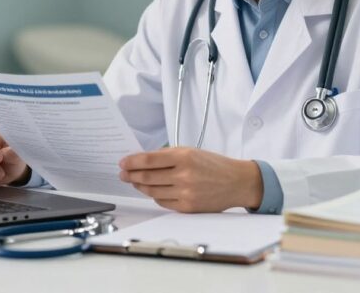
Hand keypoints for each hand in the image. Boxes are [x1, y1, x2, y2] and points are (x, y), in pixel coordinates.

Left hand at [119, 147, 263, 212]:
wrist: (236, 182)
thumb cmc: (213, 165)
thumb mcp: (191, 151)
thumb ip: (167, 155)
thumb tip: (142, 160)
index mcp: (184, 157)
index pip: (149, 160)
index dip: (132, 162)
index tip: (122, 163)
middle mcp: (183, 175)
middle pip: (147, 177)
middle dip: (131, 175)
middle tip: (123, 174)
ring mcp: (185, 193)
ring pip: (153, 191)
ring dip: (140, 186)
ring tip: (135, 182)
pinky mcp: (187, 207)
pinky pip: (163, 202)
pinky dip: (155, 196)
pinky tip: (151, 191)